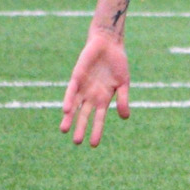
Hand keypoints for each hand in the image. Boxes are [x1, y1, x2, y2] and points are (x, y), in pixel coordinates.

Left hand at [61, 26, 131, 146]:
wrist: (108, 44)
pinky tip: (66, 110)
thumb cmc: (118, 63)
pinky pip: (71, 91)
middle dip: (80, 128)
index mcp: (103, 99)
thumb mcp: (124, 83)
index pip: (99, 119)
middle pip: (84, 116)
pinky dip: (69, 100)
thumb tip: (125, 118)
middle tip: (77, 142)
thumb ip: (123, 100)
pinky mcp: (76, 78)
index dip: (96, 131)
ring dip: (70, 118)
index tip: (93, 144)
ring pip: (74, 107)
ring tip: (64, 130)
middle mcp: (91, 96)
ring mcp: (83, 88)